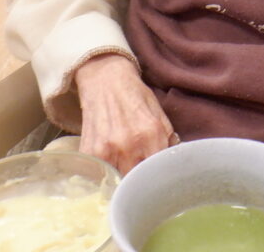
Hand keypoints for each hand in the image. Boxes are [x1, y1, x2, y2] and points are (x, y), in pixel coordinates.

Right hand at [74, 54, 174, 173]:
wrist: (105, 80)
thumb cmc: (134, 96)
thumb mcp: (159, 114)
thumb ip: (168, 139)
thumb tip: (174, 162)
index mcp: (151, 134)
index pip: (159, 171)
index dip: (159, 177)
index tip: (157, 178)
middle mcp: (129, 144)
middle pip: (139, 181)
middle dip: (141, 180)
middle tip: (141, 177)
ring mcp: (107, 150)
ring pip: (120, 182)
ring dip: (123, 179)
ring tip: (125, 169)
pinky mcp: (90, 152)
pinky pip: (101, 176)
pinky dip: (106, 174)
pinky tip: (111, 163)